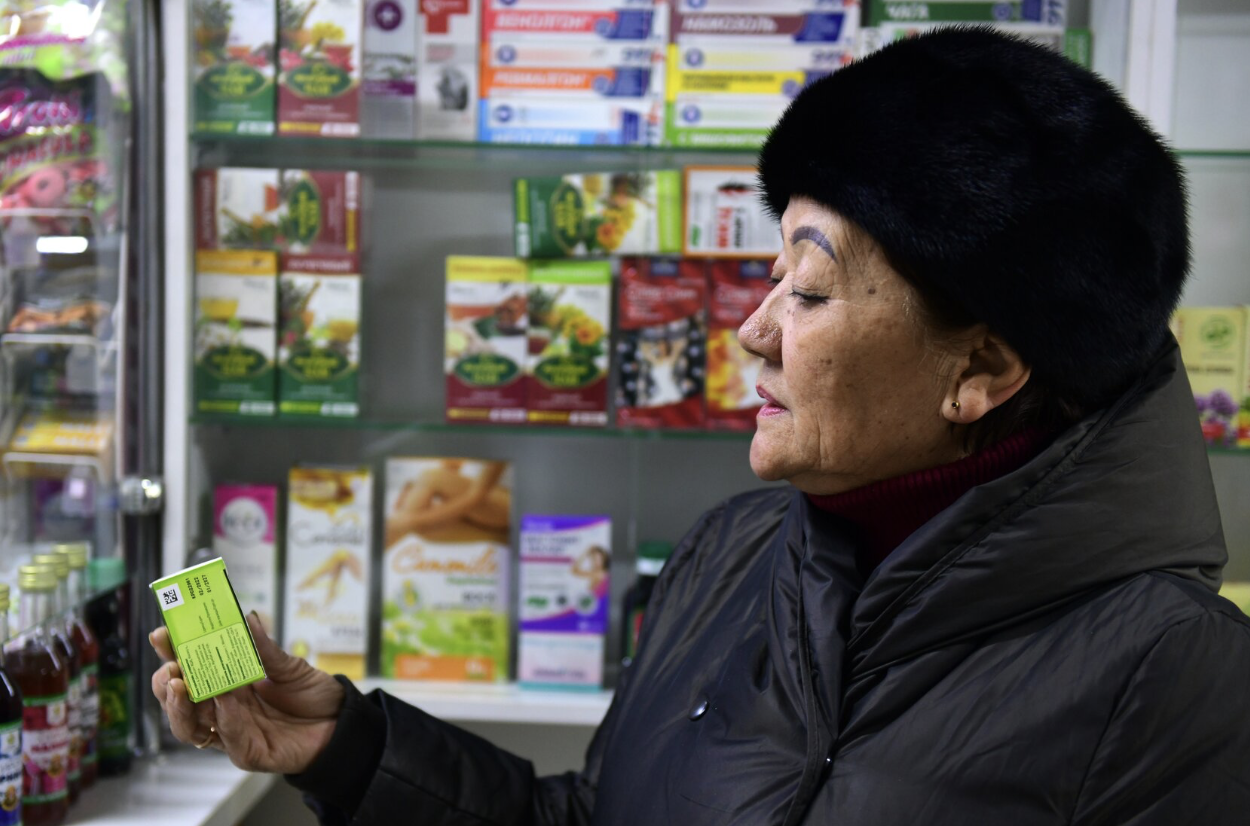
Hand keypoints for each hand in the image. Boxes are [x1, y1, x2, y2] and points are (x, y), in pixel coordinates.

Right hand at [150, 613, 345, 773]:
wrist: (342, 723)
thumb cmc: (312, 695)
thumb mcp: (290, 666)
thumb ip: (266, 649)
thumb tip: (247, 618)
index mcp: (226, 685)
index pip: (188, 670)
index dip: (171, 654)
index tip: (161, 635)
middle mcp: (221, 710)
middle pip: (178, 702)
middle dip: (167, 684)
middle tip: (170, 666)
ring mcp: (232, 734)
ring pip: (190, 728)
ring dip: (182, 707)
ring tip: (182, 685)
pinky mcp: (249, 753)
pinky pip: (229, 741)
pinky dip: (225, 721)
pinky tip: (224, 703)